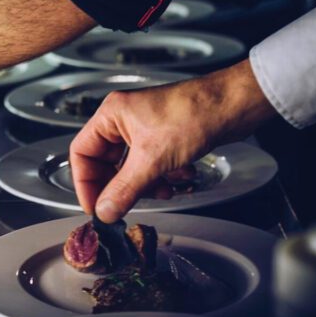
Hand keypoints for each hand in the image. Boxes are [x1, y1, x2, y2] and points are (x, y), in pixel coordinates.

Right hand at [70, 59, 276, 222]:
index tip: (95, 207)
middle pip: (106, 163)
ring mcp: (145, 129)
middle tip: (126, 206)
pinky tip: (180, 177)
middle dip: (120, 186)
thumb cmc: (193, 113)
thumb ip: (124, 189)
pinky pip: (152, 166)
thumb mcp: (153, 159)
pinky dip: (163, 177)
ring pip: (131, 168)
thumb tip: (104, 211)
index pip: (82, 153)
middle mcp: (124, 120)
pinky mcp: (165, 138)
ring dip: (146, 184)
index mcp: (111, 115)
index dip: (85, 183)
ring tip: (163, 190)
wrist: (233, 105)